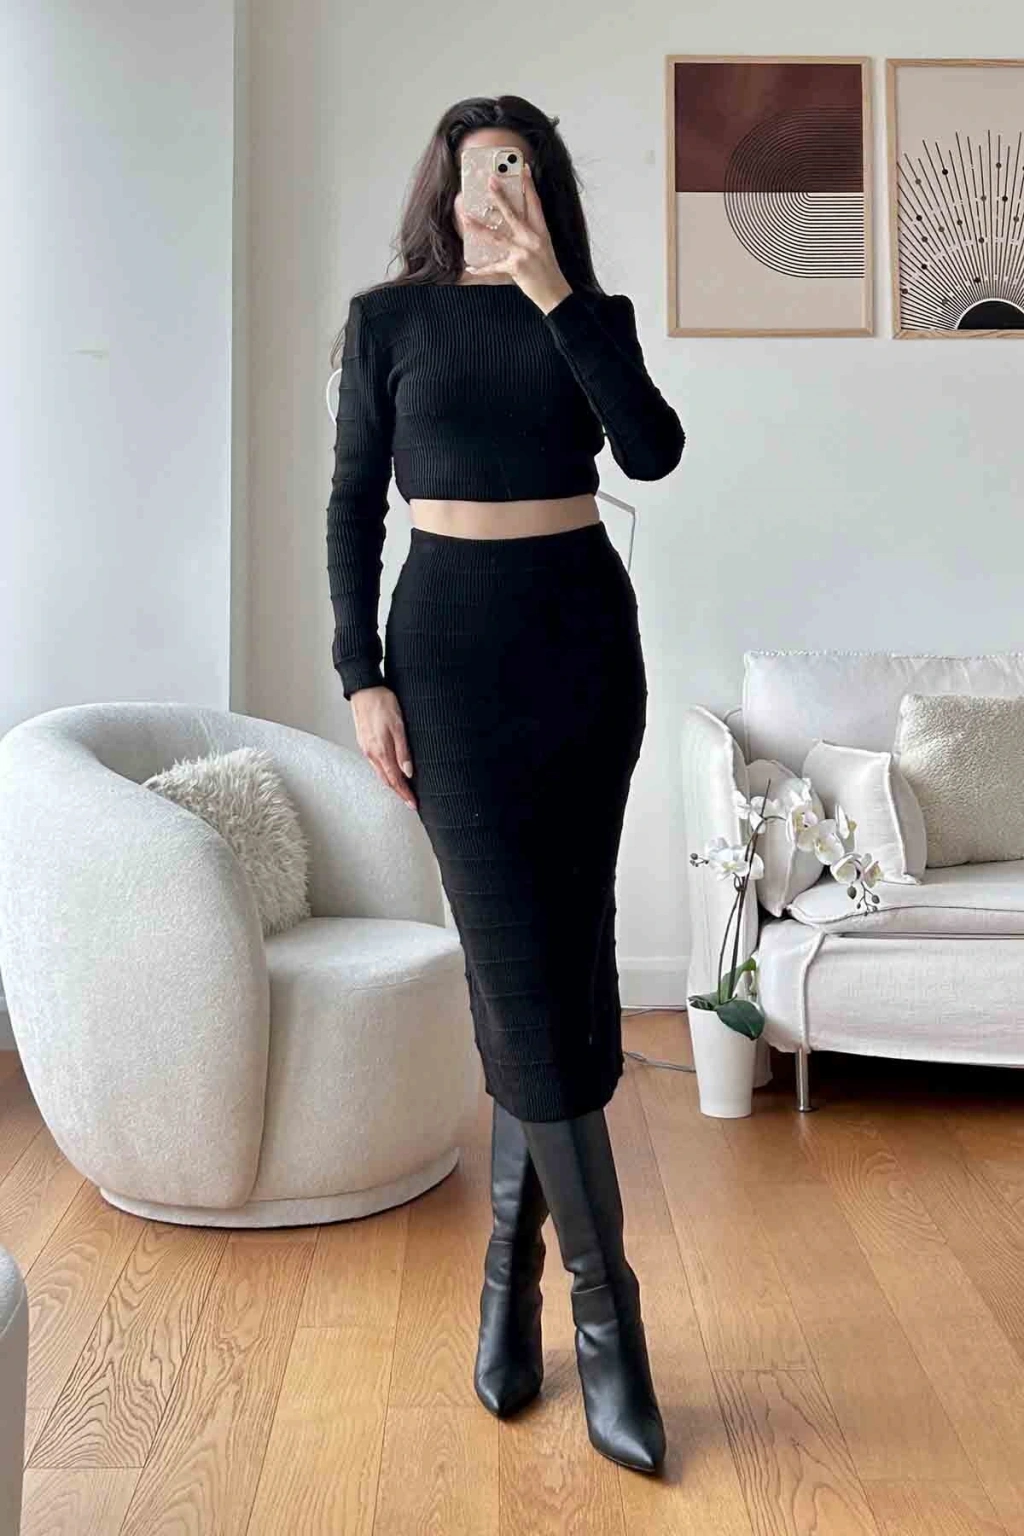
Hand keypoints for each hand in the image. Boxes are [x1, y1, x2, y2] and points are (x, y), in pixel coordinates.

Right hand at [350, 685, 416, 808]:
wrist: (364, 689)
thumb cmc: (384, 703)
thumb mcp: (398, 726)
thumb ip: (403, 751)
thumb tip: (408, 773)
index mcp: (381, 751)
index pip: (395, 780)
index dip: (405, 794)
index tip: (413, 804)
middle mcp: (371, 753)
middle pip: (387, 780)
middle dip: (399, 793)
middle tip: (410, 802)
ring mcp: (366, 748)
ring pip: (380, 773)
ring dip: (392, 784)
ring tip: (403, 791)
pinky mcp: (365, 742)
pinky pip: (376, 764)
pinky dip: (385, 773)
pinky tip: (391, 772)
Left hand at [464, 161, 572, 314]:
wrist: (555, 294)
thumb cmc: (548, 271)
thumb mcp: (544, 247)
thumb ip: (531, 233)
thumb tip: (513, 223)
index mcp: (542, 232)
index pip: (535, 203)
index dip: (529, 185)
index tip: (523, 168)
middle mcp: (533, 239)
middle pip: (513, 214)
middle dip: (500, 197)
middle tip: (489, 181)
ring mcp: (524, 253)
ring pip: (497, 236)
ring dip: (479, 227)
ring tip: (465, 217)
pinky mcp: (516, 267)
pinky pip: (494, 266)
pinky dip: (482, 268)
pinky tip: (470, 267)